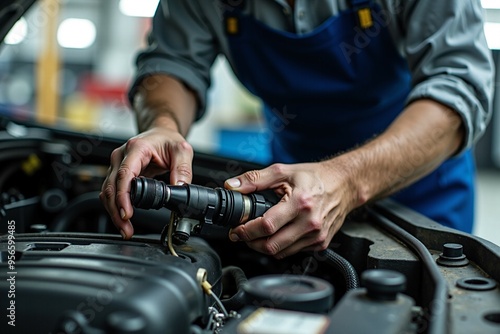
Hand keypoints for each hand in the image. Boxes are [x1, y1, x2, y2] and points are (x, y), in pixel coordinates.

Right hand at [100, 127, 193, 238]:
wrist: (161, 133)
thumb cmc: (168, 140)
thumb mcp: (182, 151)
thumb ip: (183, 169)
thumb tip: (179, 188)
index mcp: (136, 148)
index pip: (124, 174)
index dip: (123, 196)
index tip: (127, 212)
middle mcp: (121, 155)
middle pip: (112, 186)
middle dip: (117, 210)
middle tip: (126, 228)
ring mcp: (117, 164)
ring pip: (107, 191)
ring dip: (114, 211)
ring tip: (125, 229)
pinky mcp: (117, 173)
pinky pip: (111, 191)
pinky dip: (114, 206)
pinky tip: (122, 218)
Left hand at [224, 161, 357, 258]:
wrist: (343, 184)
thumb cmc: (315, 177)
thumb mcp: (283, 172)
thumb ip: (255, 179)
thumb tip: (233, 186)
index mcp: (300, 203)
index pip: (267, 226)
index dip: (247, 230)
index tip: (237, 230)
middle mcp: (310, 223)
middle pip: (272, 245)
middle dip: (251, 242)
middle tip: (243, 234)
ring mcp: (317, 236)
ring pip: (281, 253)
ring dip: (264, 247)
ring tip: (257, 235)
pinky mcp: (321, 243)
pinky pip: (294, 252)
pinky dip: (281, 247)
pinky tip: (278, 235)